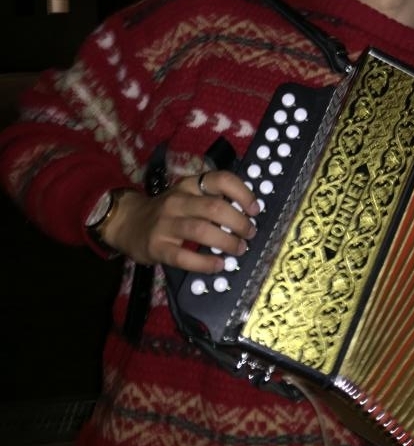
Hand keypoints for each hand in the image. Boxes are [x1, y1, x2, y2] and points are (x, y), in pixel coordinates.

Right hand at [101, 170, 259, 271]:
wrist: (127, 222)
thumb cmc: (168, 211)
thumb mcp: (188, 196)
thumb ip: (212, 199)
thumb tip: (248, 212)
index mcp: (189, 185)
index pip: (220, 179)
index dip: (242, 193)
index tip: (255, 209)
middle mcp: (178, 201)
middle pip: (214, 207)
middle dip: (239, 222)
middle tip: (250, 233)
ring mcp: (166, 224)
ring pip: (201, 230)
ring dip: (226, 242)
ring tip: (239, 249)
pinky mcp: (157, 247)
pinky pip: (183, 257)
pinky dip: (204, 263)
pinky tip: (218, 266)